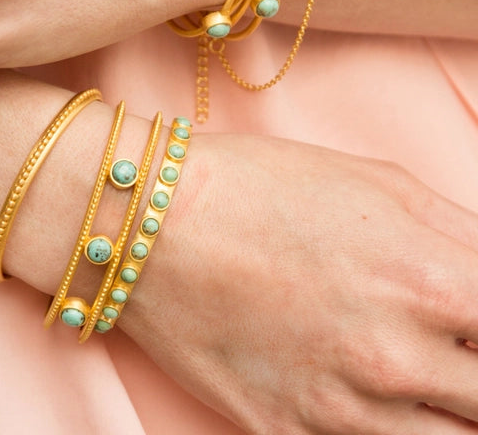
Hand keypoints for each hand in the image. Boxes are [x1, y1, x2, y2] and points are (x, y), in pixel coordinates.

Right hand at [126, 135, 477, 433]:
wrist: (146, 222)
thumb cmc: (256, 185)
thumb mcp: (375, 181)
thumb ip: (463, 234)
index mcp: (431, 281)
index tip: (475, 322)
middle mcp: (397, 358)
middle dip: (475, 368)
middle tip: (449, 347)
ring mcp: (343, 411)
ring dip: (445, 411)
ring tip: (411, 371)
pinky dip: (381, 428)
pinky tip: (363, 394)